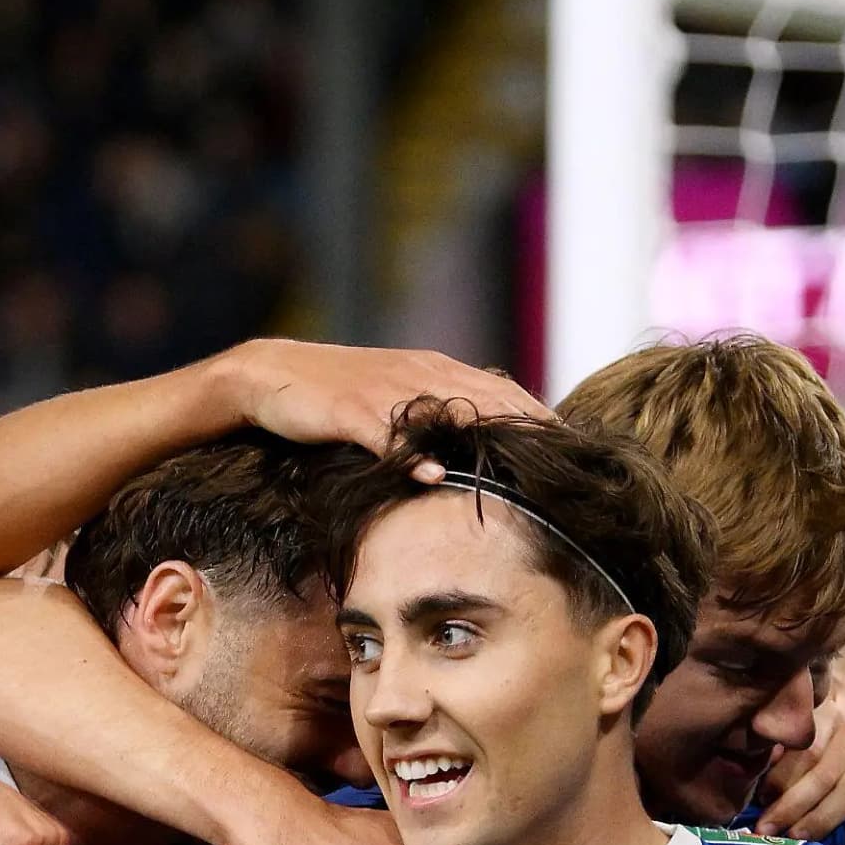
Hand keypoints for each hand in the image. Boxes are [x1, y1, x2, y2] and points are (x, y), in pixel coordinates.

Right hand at [215, 338, 545, 446]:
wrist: (270, 375)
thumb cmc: (335, 394)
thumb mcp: (394, 400)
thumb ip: (434, 415)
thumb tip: (472, 448)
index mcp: (433, 370)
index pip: (500, 390)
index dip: (539, 415)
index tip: (575, 443)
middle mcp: (418, 374)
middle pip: (487, 399)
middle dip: (529, 428)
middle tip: (567, 462)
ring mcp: (384, 391)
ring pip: (445, 413)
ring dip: (484, 440)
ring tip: (522, 470)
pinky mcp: (350, 410)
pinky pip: (387, 433)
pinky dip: (411, 453)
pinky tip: (433, 475)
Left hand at [756, 693, 844, 844]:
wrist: (838, 748)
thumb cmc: (795, 751)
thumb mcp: (781, 742)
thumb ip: (770, 753)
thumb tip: (756, 769)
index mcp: (829, 716)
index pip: (807, 748)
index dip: (780, 777)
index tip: (759, 800)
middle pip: (826, 773)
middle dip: (793, 805)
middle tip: (768, 830)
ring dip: (822, 818)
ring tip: (798, 838)